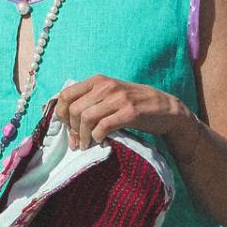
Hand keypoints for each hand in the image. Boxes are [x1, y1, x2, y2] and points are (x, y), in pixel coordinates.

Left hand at [54, 76, 190, 151]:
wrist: (165, 108)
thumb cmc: (133, 104)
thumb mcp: (110, 95)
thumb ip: (89, 101)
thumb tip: (64, 120)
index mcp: (98, 80)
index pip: (66, 95)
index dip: (61, 114)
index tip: (68, 128)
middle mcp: (106, 86)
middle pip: (74, 110)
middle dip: (72, 130)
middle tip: (78, 142)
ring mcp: (118, 98)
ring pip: (86, 119)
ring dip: (84, 137)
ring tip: (87, 145)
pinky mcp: (129, 112)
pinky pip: (103, 126)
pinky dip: (98, 137)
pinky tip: (101, 141)